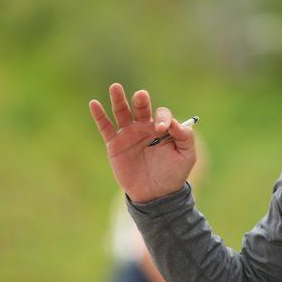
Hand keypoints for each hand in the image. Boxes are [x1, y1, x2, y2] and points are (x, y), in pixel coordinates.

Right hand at [89, 83, 196, 203]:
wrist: (156, 195)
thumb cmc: (173, 174)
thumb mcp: (187, 156)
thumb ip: (185, 137)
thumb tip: (174, 122)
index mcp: (163, 127)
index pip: (162, 114)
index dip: (163, 118)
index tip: (161, 129)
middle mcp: (145, 127)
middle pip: (141, 108)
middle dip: (141, 101)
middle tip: (141, 96)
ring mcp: (129, 134)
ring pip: (122, 113)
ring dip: (118, 100)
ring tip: (115, 87)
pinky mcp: (115, 144)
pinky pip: (106, 128)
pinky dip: (99, 116)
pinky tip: (94, 103)